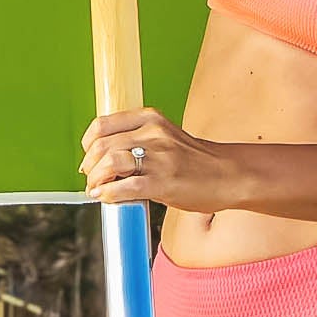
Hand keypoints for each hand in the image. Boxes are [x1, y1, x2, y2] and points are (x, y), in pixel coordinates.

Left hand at [82, 106, 235, 212]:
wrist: (229, 175)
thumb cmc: (194, 162)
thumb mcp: (164, 138)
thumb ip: (137, 140)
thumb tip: (102, 157)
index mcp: (151, 118)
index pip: (103, 124)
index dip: (88, 144)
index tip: (89, 157)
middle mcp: (153, 133)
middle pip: (102, 145)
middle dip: (89, 166)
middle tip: (91, 179)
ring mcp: (159, 157)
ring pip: (109, 162)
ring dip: (96, 180)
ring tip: (98, 189)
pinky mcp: (164, 181)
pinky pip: (125, 187)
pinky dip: (108, 194)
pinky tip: (106, 198)